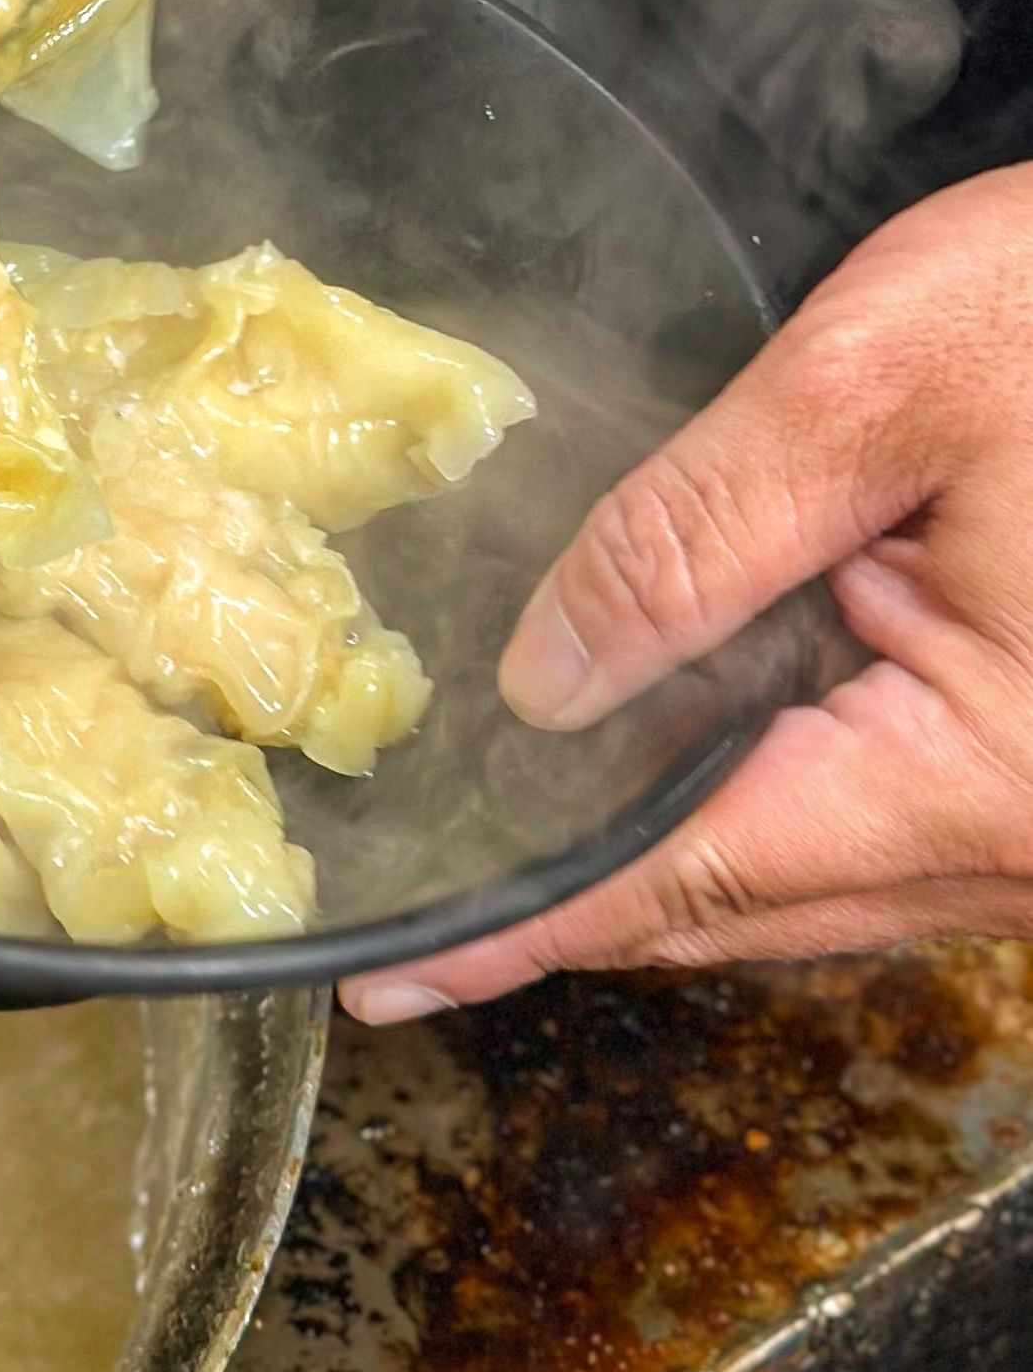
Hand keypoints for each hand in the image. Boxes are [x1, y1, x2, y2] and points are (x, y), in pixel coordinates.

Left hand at [340, 166, 1032, 1022]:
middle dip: (581, 904)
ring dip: (669, 852)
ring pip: (814, 869)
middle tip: (416, 924)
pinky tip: (660, 757)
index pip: (694, 879)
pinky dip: (760, 798)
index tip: (401, 978)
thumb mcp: (875, 393)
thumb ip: (692, 539)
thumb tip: (543, 680)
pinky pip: (875, 815)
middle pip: (752, 903)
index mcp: (984, 779)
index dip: (531, 925)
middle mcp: (1024, 839)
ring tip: (509, 841)